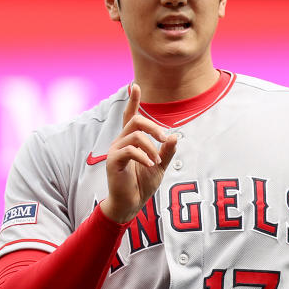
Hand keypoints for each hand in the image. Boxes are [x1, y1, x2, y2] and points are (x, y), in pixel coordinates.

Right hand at [100, 83, 177, 222]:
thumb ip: (166, 151)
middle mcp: (121, 141)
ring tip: (157, 161)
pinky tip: (151, 164)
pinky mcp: (113, 161)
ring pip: (135, 135)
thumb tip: (175, 136)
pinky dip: (143, 155)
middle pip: (137, 121)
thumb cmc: (143, 183)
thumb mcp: (160, 166)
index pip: (130, 115)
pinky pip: (129, 150)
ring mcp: (116, 150)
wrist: (131, 203)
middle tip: (165, 140)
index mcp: (131, 140)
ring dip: (151, 147)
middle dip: (154, 127)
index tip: (135, 85)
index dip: (132, 100)